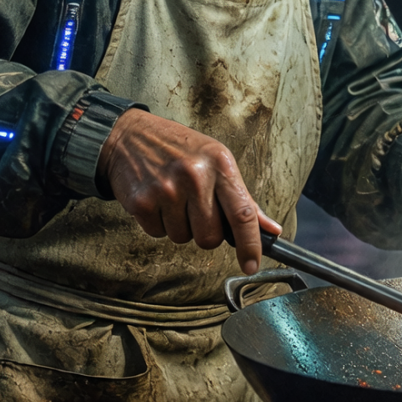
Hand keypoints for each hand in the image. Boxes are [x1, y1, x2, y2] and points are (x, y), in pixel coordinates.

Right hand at [99, 110, 273, 273]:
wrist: (129, 136)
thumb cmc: (179, 149)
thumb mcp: (216, 162)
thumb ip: (243, 199)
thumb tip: (271, 231)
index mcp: (220, 164)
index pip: (243, 214)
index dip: (250, 245)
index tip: (251, 265)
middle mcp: (194, 176)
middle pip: (210, 237)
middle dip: (204, 232)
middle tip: (194, 208)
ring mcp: (166, 189)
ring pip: (183, 238)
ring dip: (179, 226)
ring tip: (172, 197)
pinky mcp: (141, 202)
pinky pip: (158, 234)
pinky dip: (157, 223)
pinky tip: (155, 200)